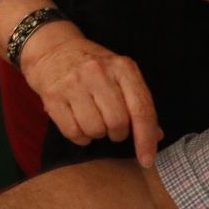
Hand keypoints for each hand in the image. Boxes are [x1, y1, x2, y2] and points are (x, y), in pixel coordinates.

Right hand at [18, 24, 161, 165]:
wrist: (53, 48)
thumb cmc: (93, 65)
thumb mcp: (120, 74)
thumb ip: (138, 102)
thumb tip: (155, 135)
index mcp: (122, 67)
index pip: (141, 109)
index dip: (146, 139)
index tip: (147, 160)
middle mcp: (98, 72)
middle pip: (118, 123)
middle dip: (117, 133)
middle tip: (112, 126)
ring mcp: (73, 83)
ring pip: (95, 130)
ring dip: (97, 134)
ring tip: (93, 120)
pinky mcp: (53, 96)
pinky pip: (73, 133)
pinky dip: (80, 137)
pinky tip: (79, 123)